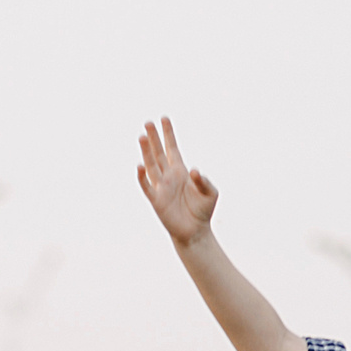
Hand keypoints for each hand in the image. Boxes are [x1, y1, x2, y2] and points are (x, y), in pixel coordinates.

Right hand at [137, 118, 218, 245]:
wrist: (195, 231)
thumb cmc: (203, 210)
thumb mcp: (211, 193)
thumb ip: (204, 181)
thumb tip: (193, 171)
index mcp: (181, 171)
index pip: (172, 148)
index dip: (168, 134)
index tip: (164, 118)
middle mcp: (169, 176)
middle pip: (159, 153)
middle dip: (154, 138)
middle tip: (148, 122)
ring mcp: (161, 187)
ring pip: (151, 165)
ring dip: (146, 152)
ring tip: (142, 137)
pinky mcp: (156, 200)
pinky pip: (147, 187)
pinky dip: (142, 177)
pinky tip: (140, 166)